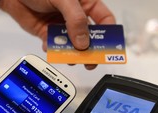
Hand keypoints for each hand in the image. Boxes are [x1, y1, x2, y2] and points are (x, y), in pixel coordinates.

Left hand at [0, 0, 114, 69]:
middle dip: (90, 50)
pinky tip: (48, 46)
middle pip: (89, 37)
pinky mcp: (48, 34)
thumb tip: (83, 43)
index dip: (109, 33)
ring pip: (72, 45)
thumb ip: (75, 19)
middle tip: (90, 62)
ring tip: (68, 58)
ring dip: (71, 53)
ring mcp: (62, 27)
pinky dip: (53, 50)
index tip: (109, 47)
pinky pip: (54, 46)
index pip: (104, 19)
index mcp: (85, 4)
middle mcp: (75, 17)